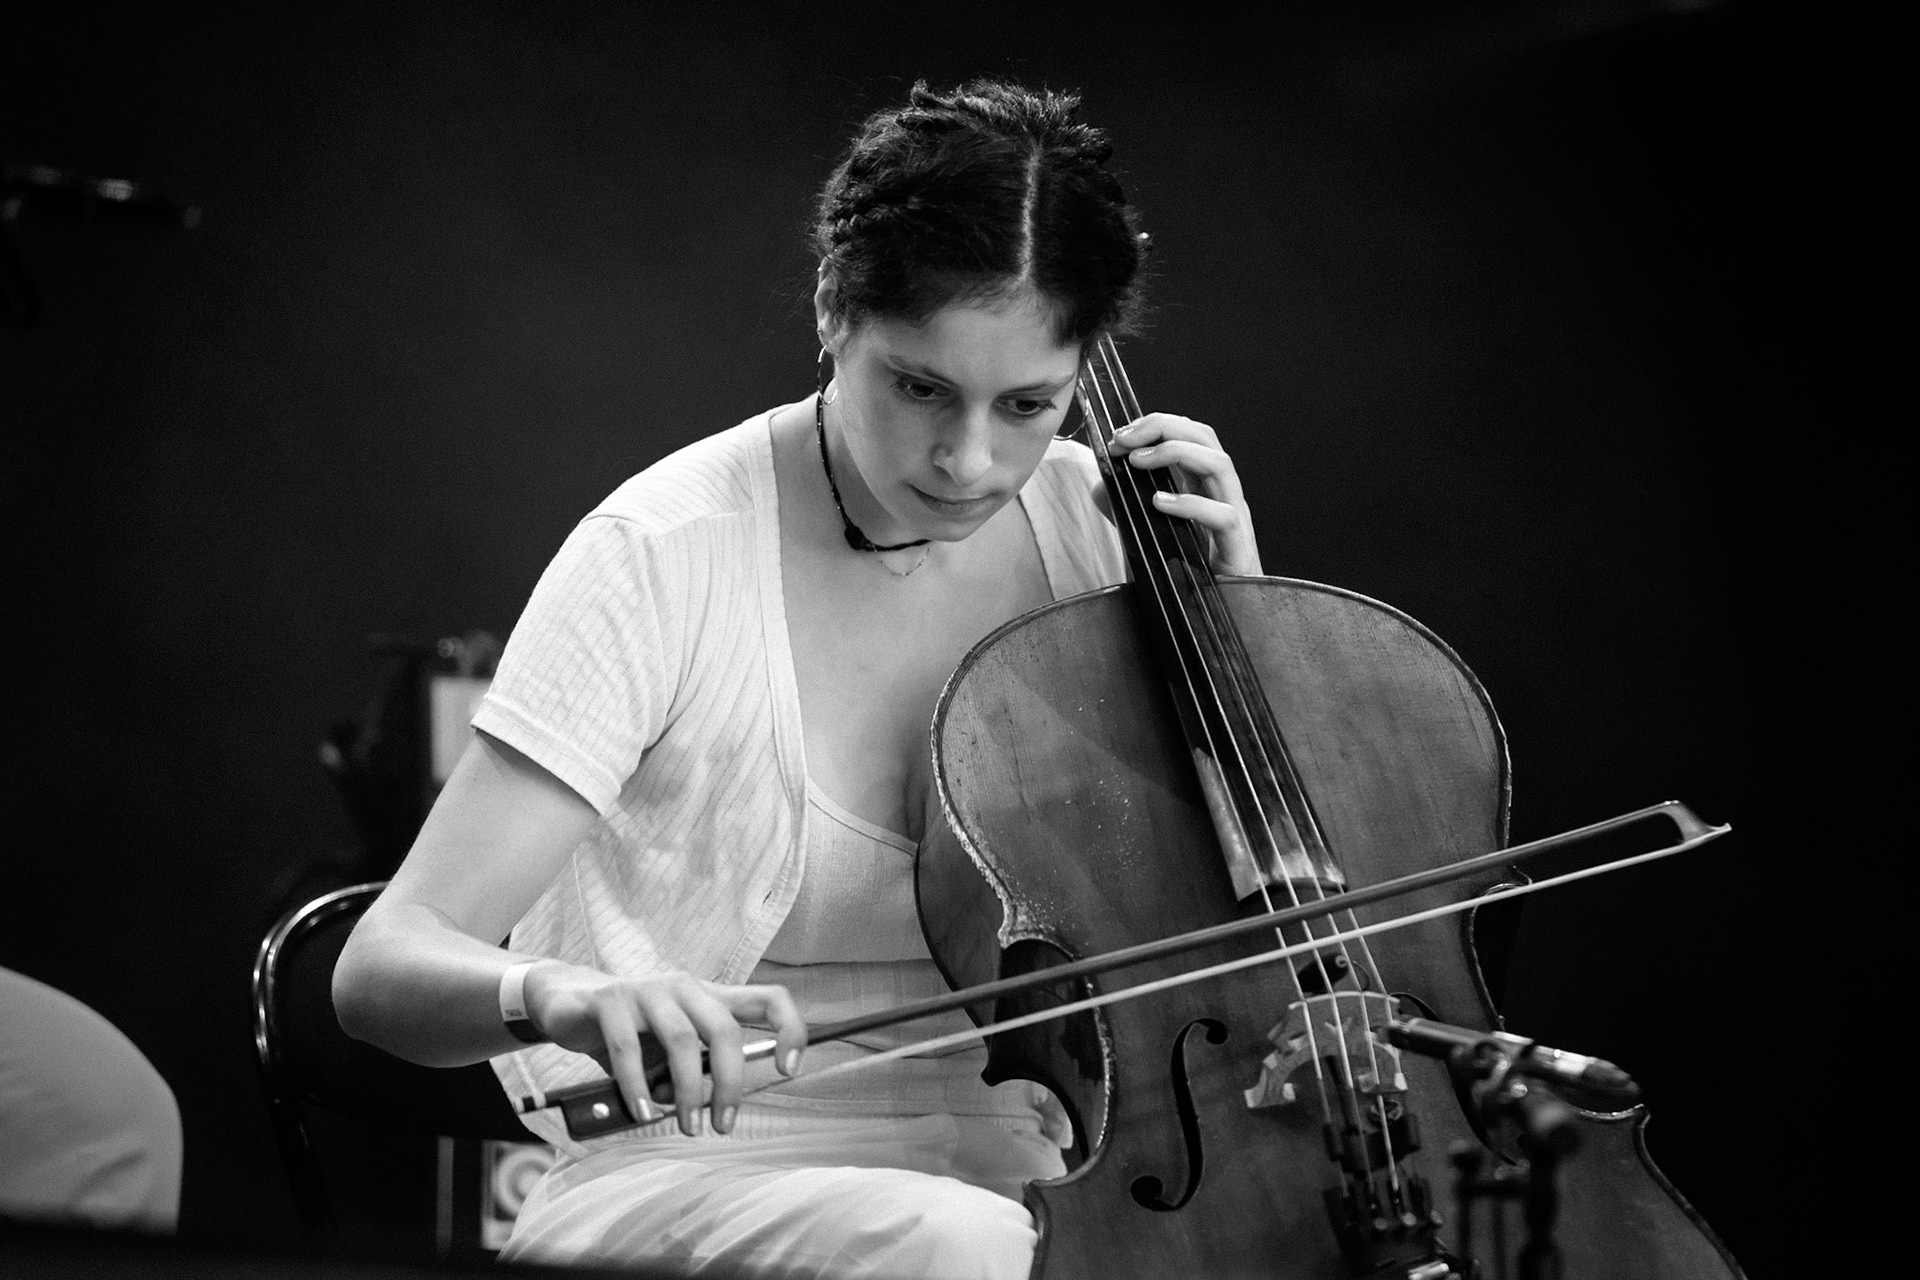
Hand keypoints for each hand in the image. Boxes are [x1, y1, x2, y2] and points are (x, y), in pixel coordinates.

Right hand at [524, 963, 806, 1136]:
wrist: (565, 1001)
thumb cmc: (629, 1030)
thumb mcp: (667, 1049)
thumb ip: (693, 1069)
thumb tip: (709, 1106)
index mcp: (708, 997)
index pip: (767, 998)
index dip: (789, 1028)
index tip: (789, 1069)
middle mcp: (683, 987)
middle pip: (724, 1028)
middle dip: (730, 1082)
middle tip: (723, 1124)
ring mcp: (646, 990)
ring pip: (680, 1040)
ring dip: (686, 1090)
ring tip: (686, 1125)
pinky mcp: (609, 1000)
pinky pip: (627, 1047)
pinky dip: (637, 1085)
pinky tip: (641, 1112)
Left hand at [1108, 414, 1263, 576]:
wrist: (1207, 625)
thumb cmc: (1182, 580)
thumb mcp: (1145, 537)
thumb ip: (1125, 511)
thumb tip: (1099, 485)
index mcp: (1204, 488)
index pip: (1191, 436)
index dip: (1157, 426)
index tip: (1119, 435)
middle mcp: (1222, 496)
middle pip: (1206, 438)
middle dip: (1163, 427)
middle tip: (1123, 439)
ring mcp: (1235, 521)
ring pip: (1220, 465)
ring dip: (1175, 452)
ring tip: (1137, 462)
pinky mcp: (1238, 551)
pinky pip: (1223, 516)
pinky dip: (1191, 504)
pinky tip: (1159, 503)